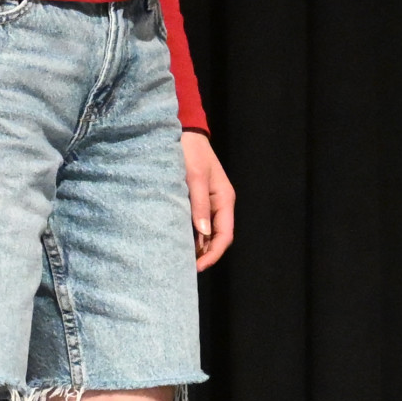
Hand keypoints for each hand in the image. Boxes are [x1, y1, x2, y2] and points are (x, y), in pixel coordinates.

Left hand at [184, 130, 235, 269]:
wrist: (183, 132)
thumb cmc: (190, 151)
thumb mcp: (194, 176)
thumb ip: (198, 204)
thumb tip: (203, 233)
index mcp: (224, 199)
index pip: (225, 235)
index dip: (213, 254)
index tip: (197, 267)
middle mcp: (219, 203)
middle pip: (216, 237)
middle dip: (204, 254)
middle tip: (184, 268)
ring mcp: (208, 202)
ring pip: (206, 232)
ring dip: (196, 246)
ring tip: (178, 259)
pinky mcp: (196, 199)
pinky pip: (196, 222)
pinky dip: (189, 234)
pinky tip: (176, 241)